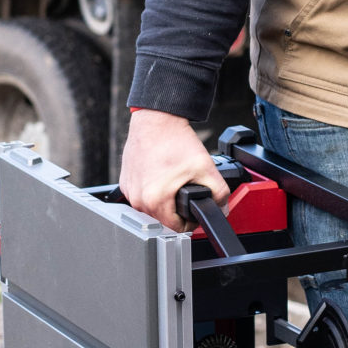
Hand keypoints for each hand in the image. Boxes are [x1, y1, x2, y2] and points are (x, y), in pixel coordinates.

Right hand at [118, 110, 230, 231]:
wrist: (156, 119)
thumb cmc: (174, 140)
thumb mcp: (205, 168)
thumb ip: (219, 193)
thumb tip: (222, 209)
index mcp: (155, 200)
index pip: (177, 228)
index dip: (191, 221)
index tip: (194, 210)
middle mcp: (138, 198)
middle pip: (163, 219)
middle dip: (178, 209)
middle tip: (186, 189)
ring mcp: (129, 190)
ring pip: (152, 208)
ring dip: (165, 200)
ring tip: (174, 181)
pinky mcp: (125, 182)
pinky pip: (142, 195)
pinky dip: (152, 189)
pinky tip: (160, 175)